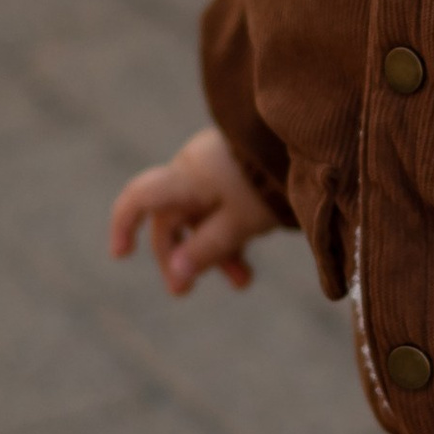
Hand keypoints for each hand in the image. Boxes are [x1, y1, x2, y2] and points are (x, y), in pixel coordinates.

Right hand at [108, 125, 279, 296]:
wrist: (311, 140)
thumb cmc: (270, 181)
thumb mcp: (239, 223)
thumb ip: (206, 250)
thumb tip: (177, 276)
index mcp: (185, 177)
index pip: (139, 197)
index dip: (124, 225)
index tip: (122, 255)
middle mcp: (193, 169)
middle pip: (171, 218)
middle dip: (179, 256)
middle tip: (183, 292)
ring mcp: (215, 169)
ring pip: (200, 217)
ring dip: (214, 251)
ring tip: (243, 283)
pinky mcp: (237, 172)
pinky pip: (221, 208)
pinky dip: (230, 234)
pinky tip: (248, 260)